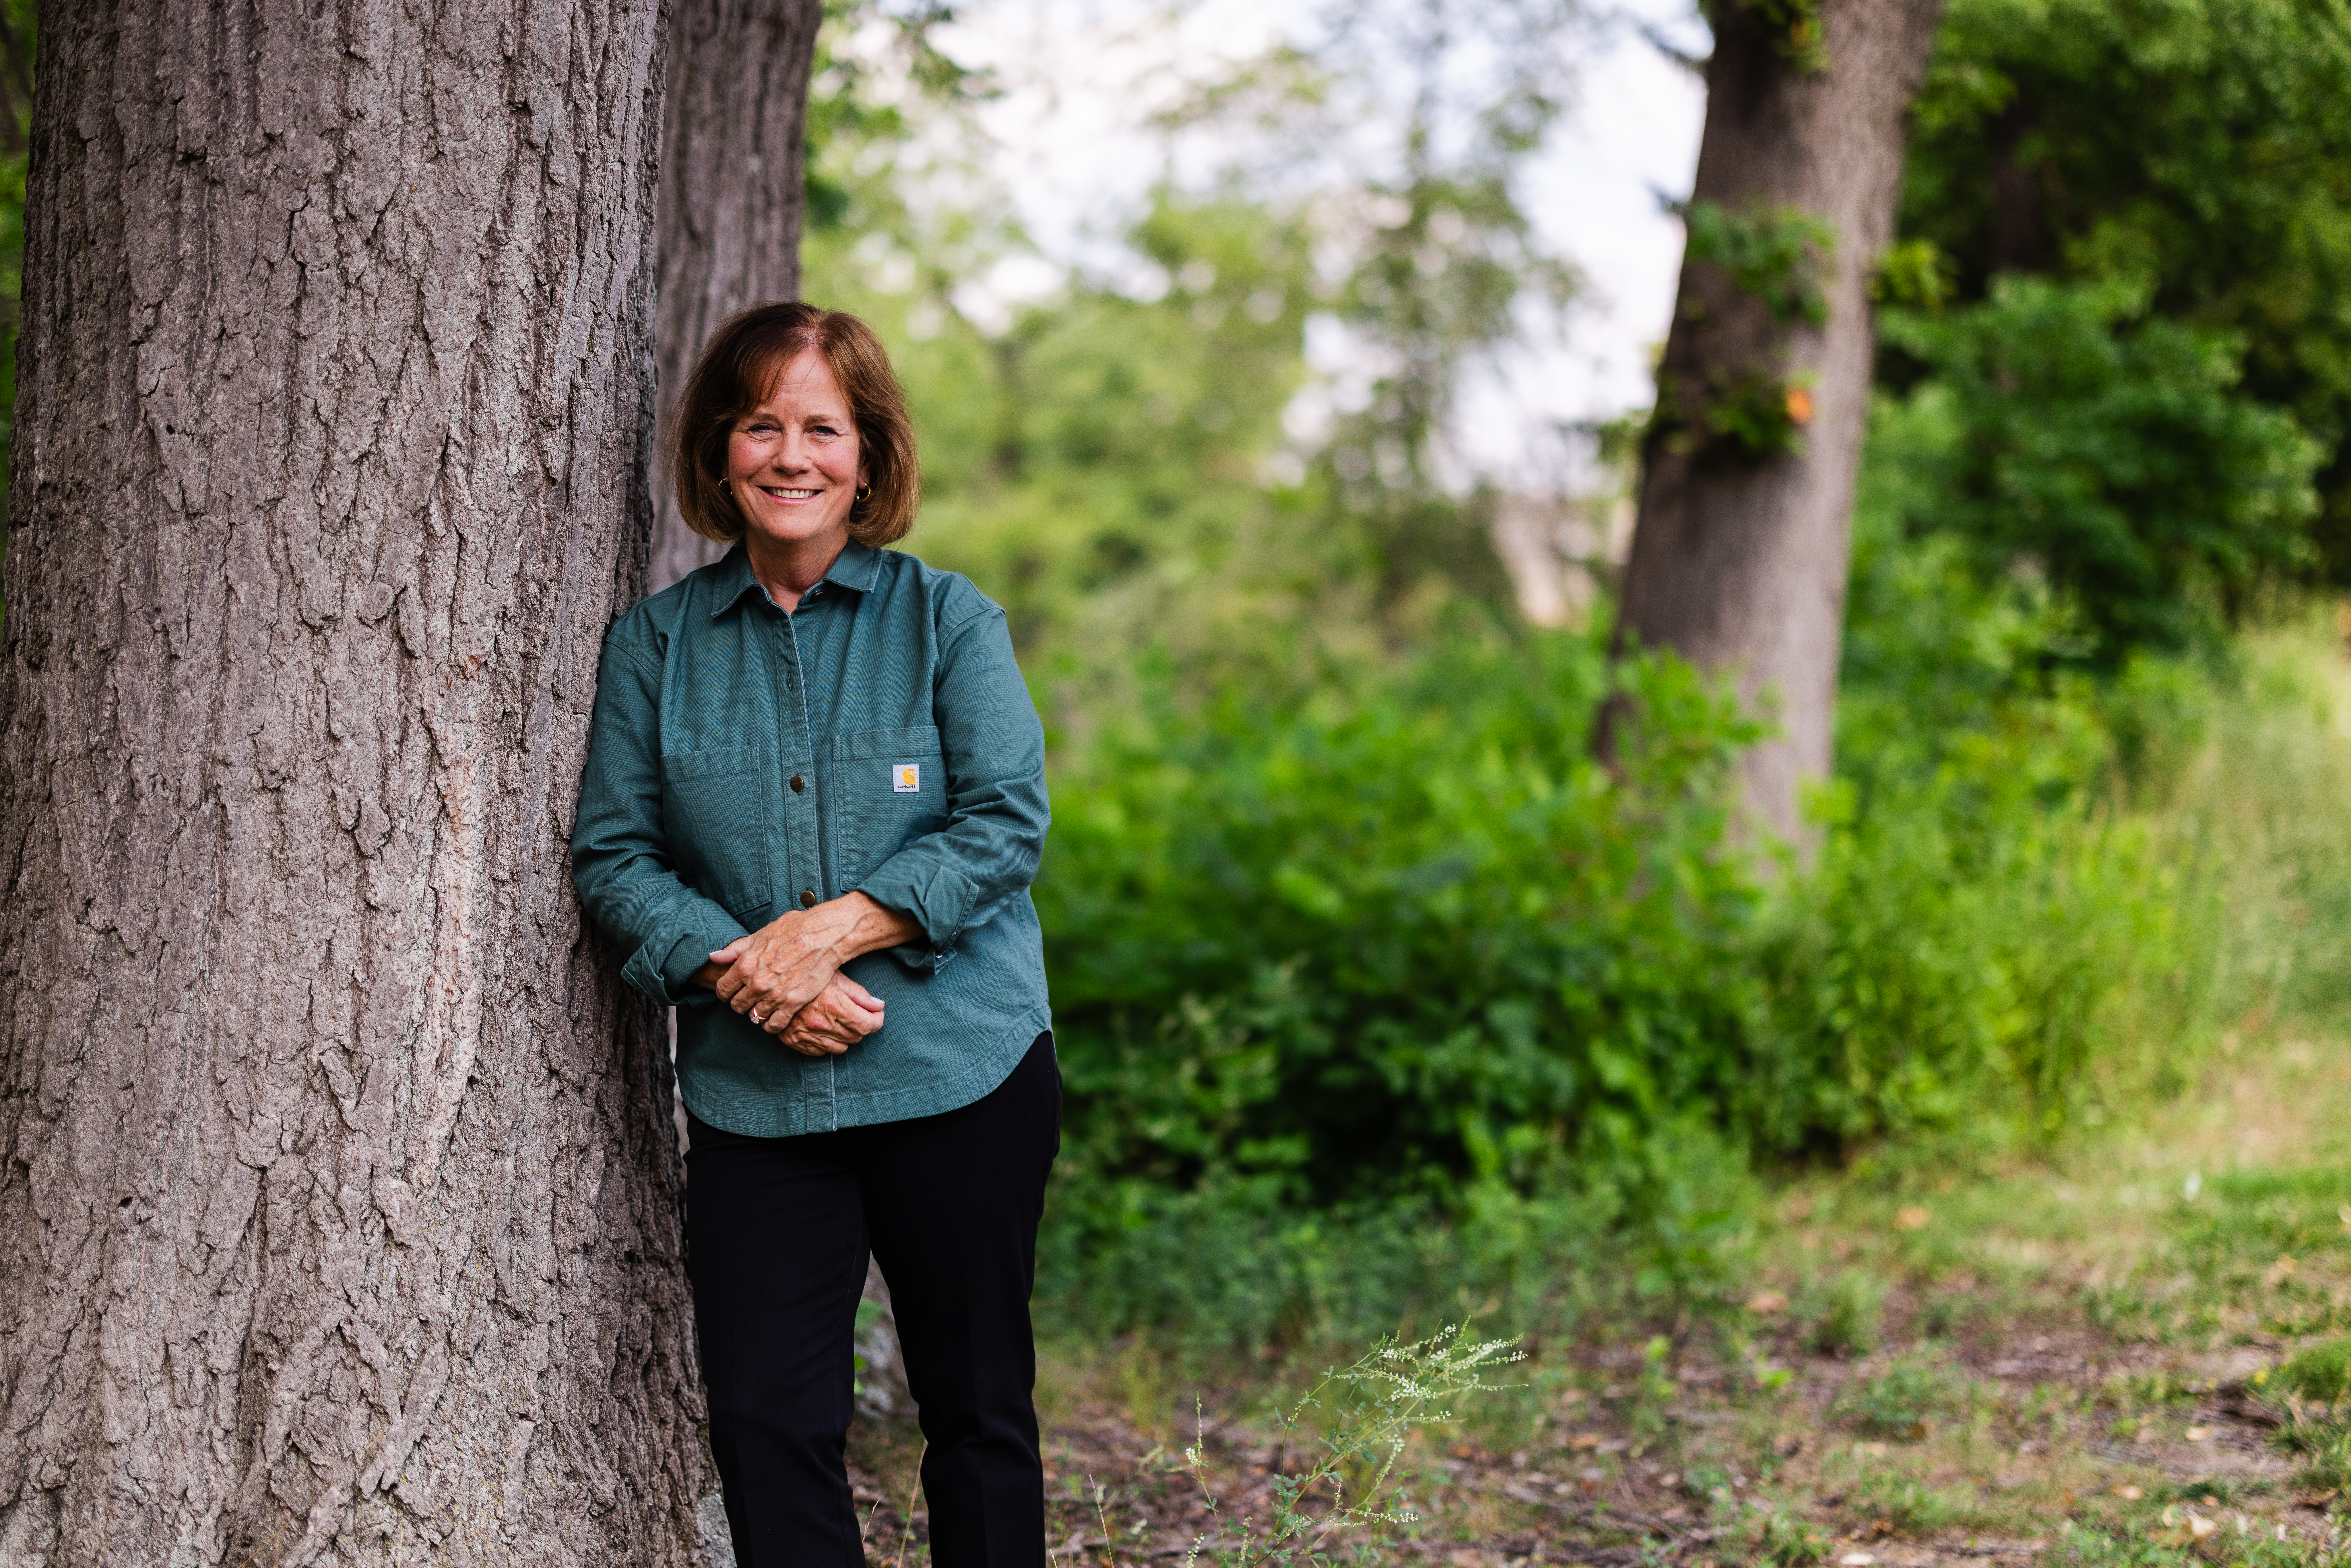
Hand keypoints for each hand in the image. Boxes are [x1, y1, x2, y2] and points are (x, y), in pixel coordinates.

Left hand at [698, 892, 922, 1030]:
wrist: (825, 936)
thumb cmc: (794, 930)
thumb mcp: (760, 935)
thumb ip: (735, 949)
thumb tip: (714, 956)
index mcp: (745, 965)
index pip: (723, 990)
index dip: (726, 992)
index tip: (732, 991)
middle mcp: (757, 983)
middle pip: (737, 1006)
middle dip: (741, 1003)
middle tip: (750, 998)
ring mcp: (774, 995)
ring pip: (754, 1017)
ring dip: (757, 1013)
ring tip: (764, 1006)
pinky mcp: (793, 1003)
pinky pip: (775, 1025)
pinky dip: (772, 1024)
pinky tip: (775, 1018)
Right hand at [773, 973, 885, 1056]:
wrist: (773, 981)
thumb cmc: (807, 974)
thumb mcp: (835, 977)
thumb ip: (859, 994)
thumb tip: (879, 1006)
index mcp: (833, 1005)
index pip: (867, 1025)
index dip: (877, 1021)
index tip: (877, 1015)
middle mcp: (820, 1023)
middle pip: (856, 1037)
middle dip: (862, 1027)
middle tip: (859, 1015)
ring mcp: (806, 1035)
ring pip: (841, 1048)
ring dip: (846, 1037)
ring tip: (841, 1022)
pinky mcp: (795, 1042)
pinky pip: (821, 1052)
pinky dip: (827, 1043)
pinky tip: (825, 1029)